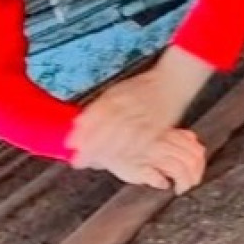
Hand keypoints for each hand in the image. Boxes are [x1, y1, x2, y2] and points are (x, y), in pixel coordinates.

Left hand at [68, 50, 213, 185]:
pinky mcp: (158, 125)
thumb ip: (98, 108)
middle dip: (91, 146)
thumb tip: (77, 124)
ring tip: (96, 163)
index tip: (70, 145)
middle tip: (79, 161)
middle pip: (107, 127)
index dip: (82, 131)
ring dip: (108, 151)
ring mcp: (144, 115)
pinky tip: (121, 161)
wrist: (173, 79)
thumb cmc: (143, 87)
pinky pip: (142, 141)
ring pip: (123, 136)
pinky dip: (130, 152)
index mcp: (117, 95)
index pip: (96, 113)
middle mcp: (129, 104)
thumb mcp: (117, 91)